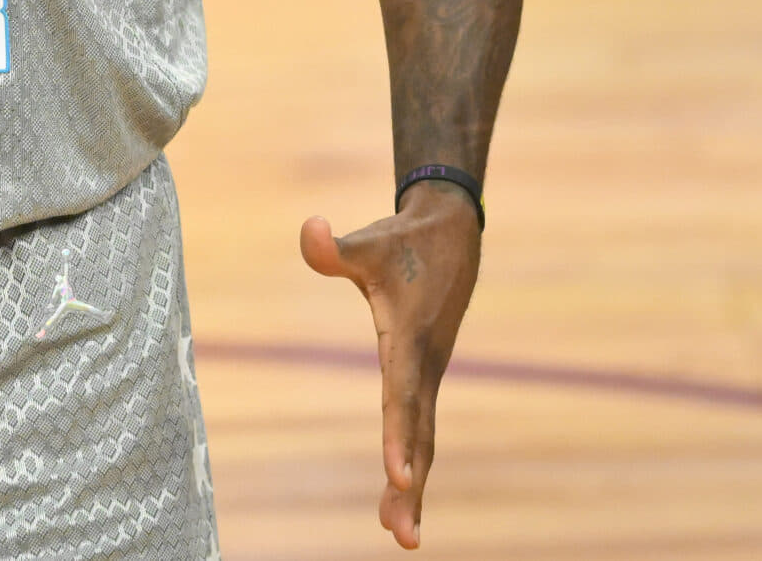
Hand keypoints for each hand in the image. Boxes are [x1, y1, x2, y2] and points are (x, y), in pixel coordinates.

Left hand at [300, 184, 481, 548]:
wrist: (451, 235)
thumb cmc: (403, 242)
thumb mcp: (368, 242)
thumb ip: (334, 248)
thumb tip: (309, 230)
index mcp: (409, 340)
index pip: (403, 396)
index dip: (399, 435)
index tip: (398, 476)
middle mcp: (425, 365)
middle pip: (418, 434)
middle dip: (411, 485)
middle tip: (404, 536)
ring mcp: (429, 374)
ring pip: (423, 439)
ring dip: (413, 486)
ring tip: (402, 537)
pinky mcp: (427, 376)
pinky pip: (422, 428)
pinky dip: (413, 461)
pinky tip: (401, 493)